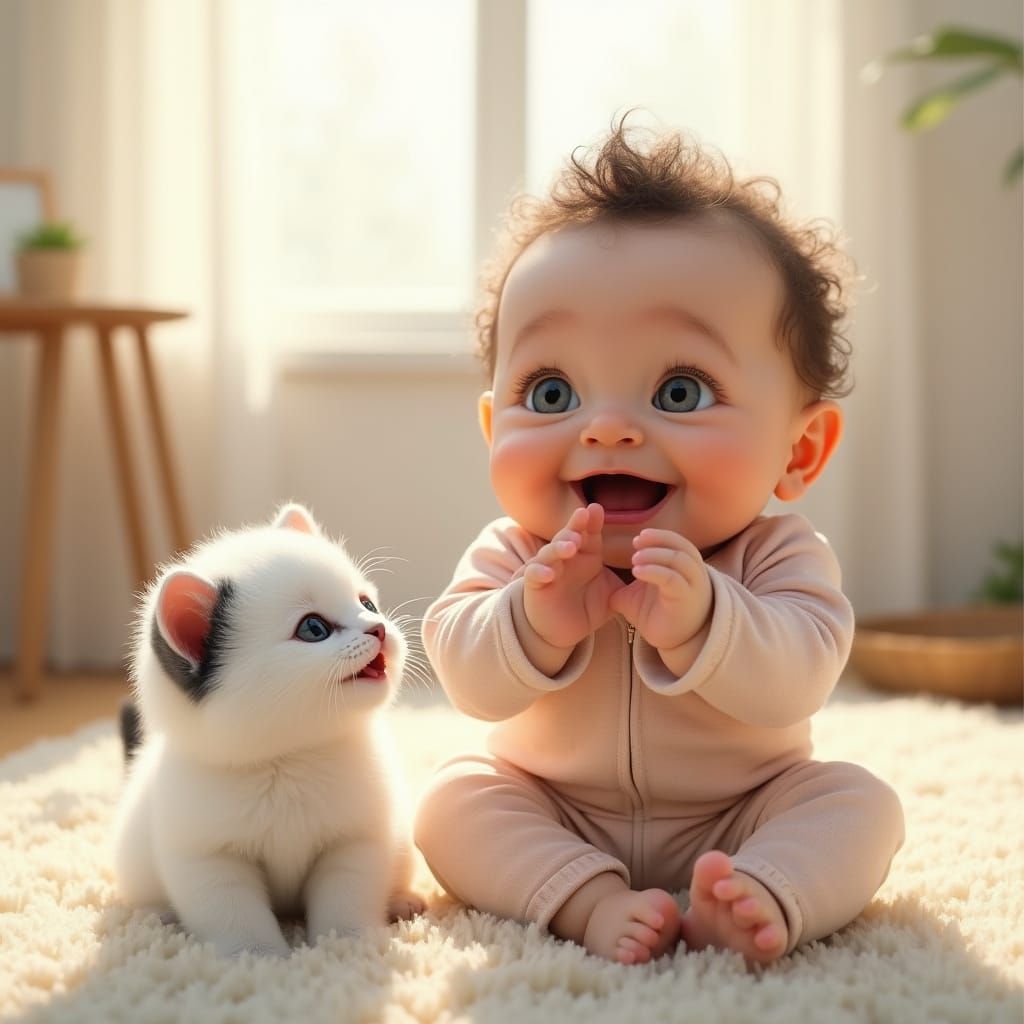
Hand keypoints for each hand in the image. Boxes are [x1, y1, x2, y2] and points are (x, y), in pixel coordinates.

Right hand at [521, 504, 623, 650]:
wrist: (564, 631)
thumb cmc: (587, 607)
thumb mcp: (611, 592)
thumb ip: (627, 579)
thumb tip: (655, 571)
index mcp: (585, 554)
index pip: (588, 532)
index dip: (591, 520)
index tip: (597, 509)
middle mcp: (565, 557)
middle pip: (567, 535)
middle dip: (575, 525)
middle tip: (583, 517)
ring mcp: (548, 568)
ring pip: (549, 551)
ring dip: (559, 547)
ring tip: (571, 547)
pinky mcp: (534, 585)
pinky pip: (533, 574)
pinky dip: (539, 571)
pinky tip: (548, 573)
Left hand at [609, 529, 711, 655]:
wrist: (675, 643)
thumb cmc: (658, 614)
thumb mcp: (637, 594)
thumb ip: (622, 582)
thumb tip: (597, 576)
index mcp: (682, 566)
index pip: (674, 541)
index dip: (657, 537)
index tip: (637, 539)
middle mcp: (691, 572)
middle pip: (679, 546)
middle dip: (658, 540)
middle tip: (636, 542)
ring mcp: (692, 585)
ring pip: (678, 559)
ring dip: (655, 554)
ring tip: (634, 558)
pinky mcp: (686, 598)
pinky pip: (672, 579)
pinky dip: (654, 571)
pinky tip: (637, 571)